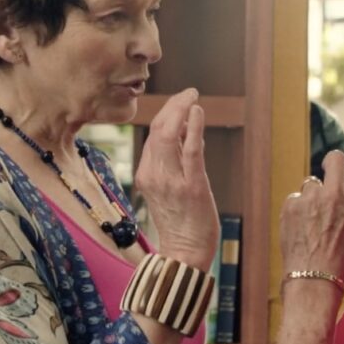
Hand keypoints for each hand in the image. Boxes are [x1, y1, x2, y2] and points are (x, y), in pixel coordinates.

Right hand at [135, 88, 219, 272]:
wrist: (185, 252)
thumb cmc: (181, 221)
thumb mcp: (169, 188)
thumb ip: (174, 161)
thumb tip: (185, 130)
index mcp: (146, 174)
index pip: (153, 135)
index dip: (167, 113)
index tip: (181, 100)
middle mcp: (153, 175)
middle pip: (157, 130)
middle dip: (173, 106)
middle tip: (188, 91)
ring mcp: (170, 181)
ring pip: (168, 135)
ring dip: (181, 110)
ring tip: (192, 96)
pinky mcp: (191, 187)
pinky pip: (190, 151)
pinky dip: (193, 127)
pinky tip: (197, 111)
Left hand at [279, 116, 343, 280]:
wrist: (314, 279)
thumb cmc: (339, 257)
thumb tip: (340, 187)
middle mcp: (335, 193)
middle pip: (334, 157)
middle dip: (332, 163)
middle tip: (329, 176)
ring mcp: (311, 198)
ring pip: (311, 183)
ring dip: (312, 197)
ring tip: (313, 224)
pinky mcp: (291, 204)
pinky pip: (296, 198)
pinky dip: (297, 210)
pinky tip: (300, 229)